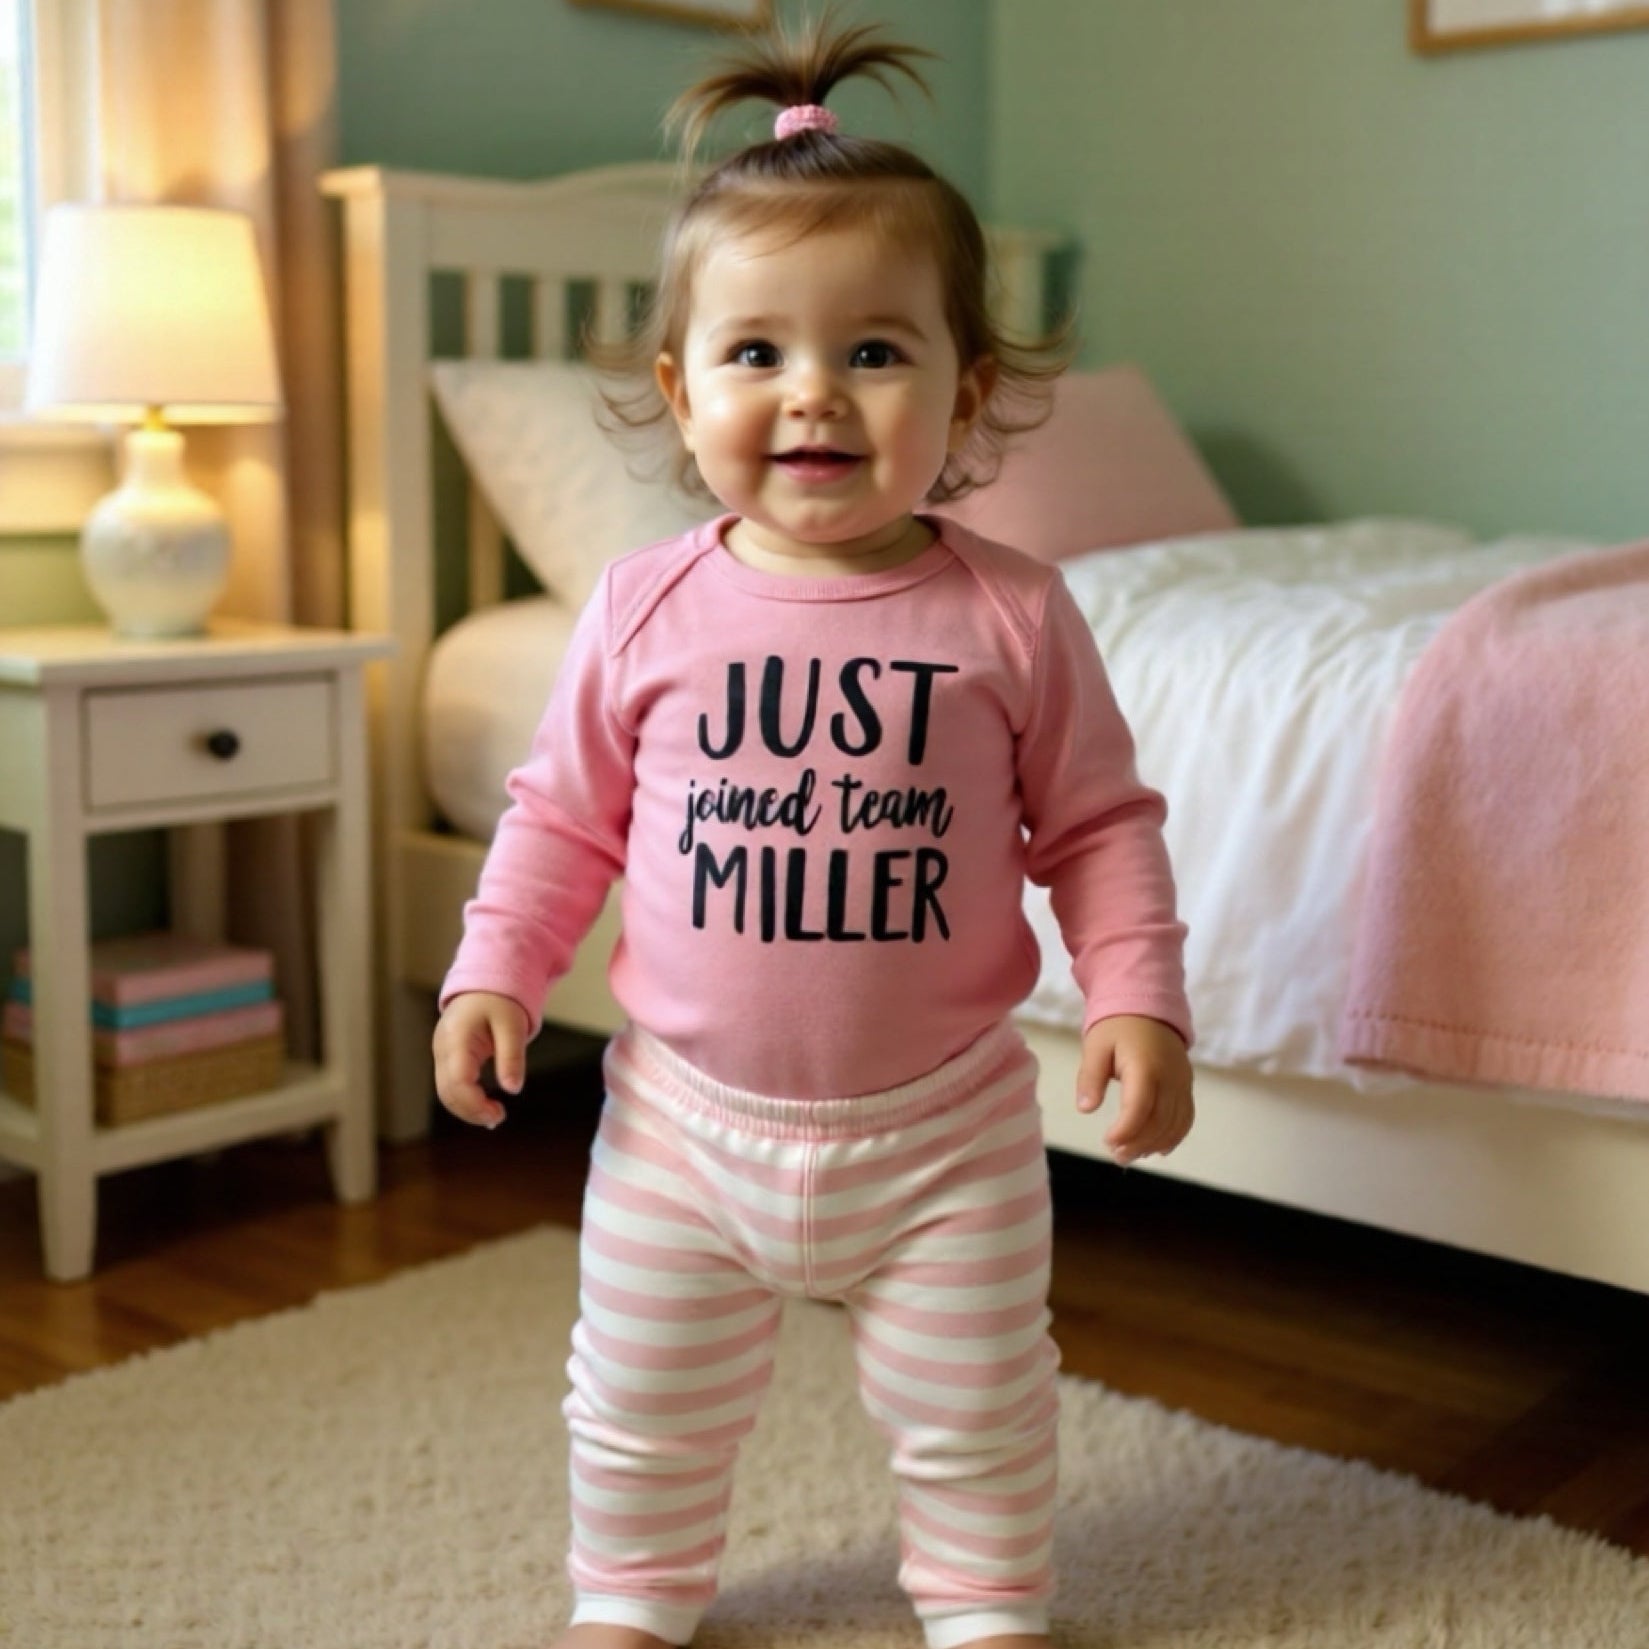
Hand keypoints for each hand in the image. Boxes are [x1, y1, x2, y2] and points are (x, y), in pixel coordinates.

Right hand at [432, 991, 529, 1128]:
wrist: (484, 984)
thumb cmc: (500, 1002)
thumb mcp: (513, 1025)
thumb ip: (512, 1056)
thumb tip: (513, 1089)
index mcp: (457, 1038)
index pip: (458, 1081)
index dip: (475, 1104)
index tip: (499, 1113)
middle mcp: (442, 1048)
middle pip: (447, 1092)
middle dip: (471, 1111)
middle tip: (498, 1118)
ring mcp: (440, 1053)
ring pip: (445, 1092)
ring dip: (466, 1109)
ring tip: (493, 1116)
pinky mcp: (445, 1058)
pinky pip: (449, 1085)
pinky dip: (463, 1099)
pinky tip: (483, 1105)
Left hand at [1076, 1015, 1193, 1165]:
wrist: (1149, 1008)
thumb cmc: (1117, 1028)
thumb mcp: (1096, 1046)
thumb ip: (1090, 1077)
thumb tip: (1086, 1108)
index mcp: (1145, 1066)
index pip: (1140, 1107)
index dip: (1126, 1131)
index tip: (1108, 1142)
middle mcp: (1170, 1077)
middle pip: (1160, 1121)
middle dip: (1138, 1144)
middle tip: (1117, 1156)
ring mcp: (1182, 1082)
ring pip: (1175, 1124)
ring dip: (1155, 1144)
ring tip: (1131, 1155)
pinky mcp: (1187, 1086)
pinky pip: (1186, 1118)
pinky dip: (1173, 1137)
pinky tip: (1156, 1148)